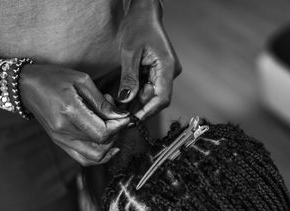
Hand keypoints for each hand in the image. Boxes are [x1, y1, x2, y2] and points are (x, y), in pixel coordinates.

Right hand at [19, 64, 129, 165]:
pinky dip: (99, 157)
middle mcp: (64, 130)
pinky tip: (108, 146)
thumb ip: (102, 102)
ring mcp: (61, 139)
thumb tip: (121, 116)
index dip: (118, 126)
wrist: (26, 86)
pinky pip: (84, 159)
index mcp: (69, 111)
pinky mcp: (60, 143)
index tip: (125, 116)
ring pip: (94, 157)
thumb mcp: (81, 81)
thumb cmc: (54, 78)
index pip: (102, 132)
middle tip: (116, 118)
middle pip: (101, 144)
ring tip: (111, 129)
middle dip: (116, 133)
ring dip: (109, 146)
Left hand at [117, 0, 181, 119]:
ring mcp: (165, 73)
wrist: (144, 11)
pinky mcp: (158, 73)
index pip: (162, 98)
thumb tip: (126, 99)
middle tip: (121, 113)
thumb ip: (129, 77)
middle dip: (139, 107)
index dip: (148, 111)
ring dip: (135, 101)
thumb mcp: (130, 52)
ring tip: (119, 104)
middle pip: (156, 99)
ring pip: (151, 95)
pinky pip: (148, 88)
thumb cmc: (139, 25)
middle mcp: (170, 73)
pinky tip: (124, 94)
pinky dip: (136, 93)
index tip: (134, 119)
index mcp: (168, 67)